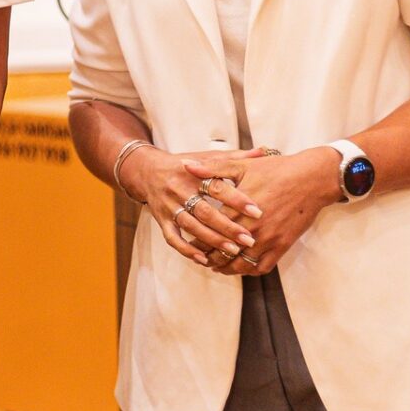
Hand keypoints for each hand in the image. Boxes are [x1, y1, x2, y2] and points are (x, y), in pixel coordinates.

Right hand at [125, 147, 263, 273]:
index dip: (237, 199)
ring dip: (212, 240)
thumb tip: (262, 151)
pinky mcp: (161, 220)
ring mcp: (169, 207)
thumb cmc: (184, 165)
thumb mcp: (206, 156)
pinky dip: (186, 249)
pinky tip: (203, 259)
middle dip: (227, 227)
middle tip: (249, 239)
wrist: (147, 170)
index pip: (216, 187)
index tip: (257, 211)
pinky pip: (172, 238)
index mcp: (193, 173)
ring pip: (191, 226)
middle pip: (204, 211)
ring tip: (233, 250)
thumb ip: (234, 157)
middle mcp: (179, 190)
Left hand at [184, 147, 341, 274]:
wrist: (312, 178)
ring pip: (241, 264)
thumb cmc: (277, 169)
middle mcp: (253, 229)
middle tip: (198, 256)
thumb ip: (212, 169)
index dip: (197, 240)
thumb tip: (186, 165)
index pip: (210, 232)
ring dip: (226, 267)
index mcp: (239, 210)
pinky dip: (249, 270)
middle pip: (223, 251)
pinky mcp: (283, 246)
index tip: (188, 240)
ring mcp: (269, 240)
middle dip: (208, 256)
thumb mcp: (242, 165)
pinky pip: (262, 267)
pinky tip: (240, 267)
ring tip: (215, 265)